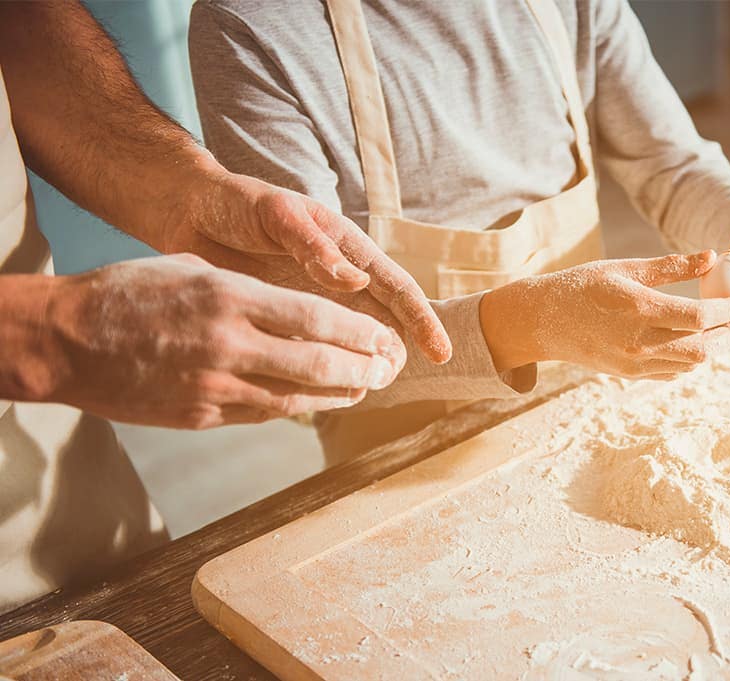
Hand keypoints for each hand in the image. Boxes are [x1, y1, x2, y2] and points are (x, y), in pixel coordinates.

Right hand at [40, 254, 407, 428]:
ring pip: (296, 395)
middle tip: (389, 368)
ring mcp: (214, 386)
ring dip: (339, 394)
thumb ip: (248, 291)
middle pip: (316, 362)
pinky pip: (263, 413)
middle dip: (362, 368)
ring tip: (366, 388)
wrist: (64, 341)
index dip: (358, 332)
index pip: (315, 317)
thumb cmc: (128, 294)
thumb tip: (300, 310)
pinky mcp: (200, 415)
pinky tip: (319, 402)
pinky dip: (298, 407)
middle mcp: (228, 344)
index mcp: (229, 298)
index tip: (385, 337)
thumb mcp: (192, 270)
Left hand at [160, 168, 451, 364]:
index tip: (440, 352)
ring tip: (363, 388)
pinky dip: (324, 366)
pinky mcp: (286, 316)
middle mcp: (340, 277)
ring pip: (351, 339)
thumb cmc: (238, 203)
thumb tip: (357, 281)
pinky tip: (323, 390)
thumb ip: (313, 246)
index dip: (421, 320)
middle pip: (382, 320)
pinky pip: (313, 347)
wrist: (191, 210)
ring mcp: (315, 299)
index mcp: (348, 248)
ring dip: (360, 363)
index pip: (397, 287)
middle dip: (392, 351)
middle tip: (389, 377)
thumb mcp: (277, 215)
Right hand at [480, 251, 729, 378]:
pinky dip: (691, 360)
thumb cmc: (584, 285)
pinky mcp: (630, 375)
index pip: (699, 316)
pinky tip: (699, 344)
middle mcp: (638, 342)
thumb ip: (671, 266)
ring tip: (728, 332)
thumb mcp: (625, 267)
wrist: (544, 321)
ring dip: (714, 350)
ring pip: (690, 364)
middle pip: (702, 347)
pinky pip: (672, 372)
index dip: (729, 311)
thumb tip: (713, 256)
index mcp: (639, 310)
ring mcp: (634, 364)